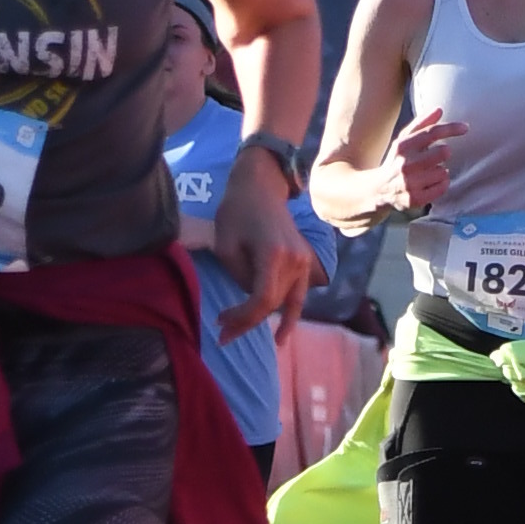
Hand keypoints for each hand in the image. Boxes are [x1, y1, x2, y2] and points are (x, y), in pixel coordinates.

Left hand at [211, 159, 308, 334]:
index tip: (220, 323)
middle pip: (273, 304)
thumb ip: (239, 276)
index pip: (262, 299)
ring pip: (288, 303)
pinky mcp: (304, 261)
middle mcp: (296, 260)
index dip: (242, 317)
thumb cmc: (236, 212)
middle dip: (247, 322)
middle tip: (222, 334)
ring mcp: (304, 261)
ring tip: (242, 335)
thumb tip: (249, 297)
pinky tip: (283, 335)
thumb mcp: (226, 245)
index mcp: (275, 254)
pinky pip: (299, 295)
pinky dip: (291, 315)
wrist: (260, 187)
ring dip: (265, 322)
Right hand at [382, 102, 459, 217]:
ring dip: (442, 170)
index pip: (431, 132)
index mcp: (402, 146)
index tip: (465, 128)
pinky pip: (442, 188)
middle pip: (443, 152)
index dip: (451, 129)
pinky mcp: (415, 199)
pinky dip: (441, 184)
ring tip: (431, 172)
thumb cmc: (396, 161)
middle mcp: (405, 164)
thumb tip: (439, 110)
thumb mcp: (404, 140)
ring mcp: (410, 183)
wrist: (377, 189)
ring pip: (444, 171)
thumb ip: (421, 124)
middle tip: (437, 156)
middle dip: (444, 153)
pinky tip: (432, 182)